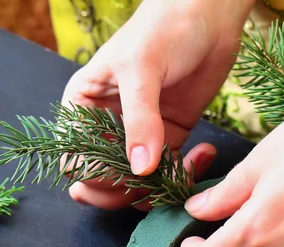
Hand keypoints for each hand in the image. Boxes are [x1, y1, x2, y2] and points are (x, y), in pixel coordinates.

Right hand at [61, 0, 253, 209]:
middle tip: (153, 184)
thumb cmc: (164, 29)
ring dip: (159, 187)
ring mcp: (140, 134)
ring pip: (137, 182)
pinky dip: (184, 175)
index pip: (75, 161)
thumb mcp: (142, 69)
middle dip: (126, 191)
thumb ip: (140, 119)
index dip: (95, 177)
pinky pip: (169, 172)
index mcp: (83, 106)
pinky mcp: (170, 137)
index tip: (125, 172)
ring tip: (182, 169)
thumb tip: (139, 168)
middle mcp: (107, 125)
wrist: (208, 16)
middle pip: (103, 181)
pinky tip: (203, 153)